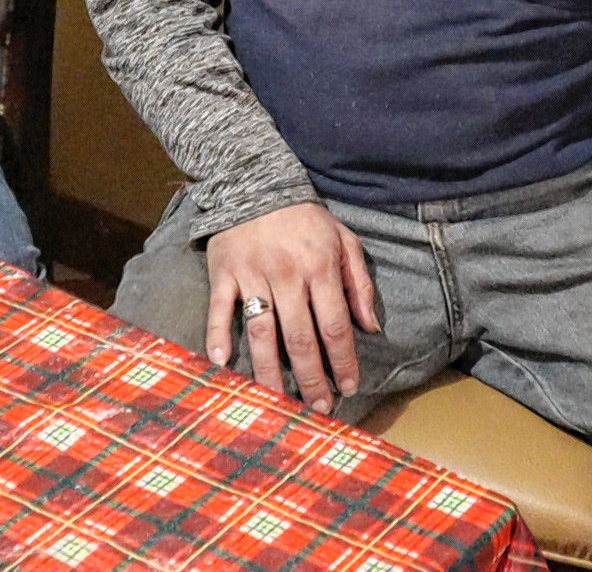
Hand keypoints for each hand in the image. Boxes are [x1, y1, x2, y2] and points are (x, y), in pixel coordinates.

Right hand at [203, 202, 382, 410]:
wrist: (258, 184)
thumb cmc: (306, 219)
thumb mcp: (344, 240)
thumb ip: (359, 283)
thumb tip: (372, 327)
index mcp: (320, 267)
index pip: (335, 325)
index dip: (343, 360)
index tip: (348, 387)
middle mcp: (287, 275)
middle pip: (301, 337)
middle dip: (312, 378)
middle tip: (318, 408)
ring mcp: (253, 275)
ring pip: (262, 332)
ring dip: (270, 371)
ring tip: (278, 402)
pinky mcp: (224, 273)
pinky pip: (219, 309)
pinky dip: (219, 336)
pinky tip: (223, 364)